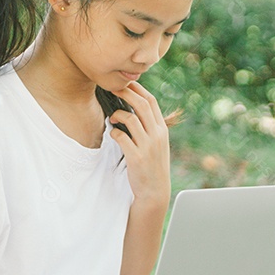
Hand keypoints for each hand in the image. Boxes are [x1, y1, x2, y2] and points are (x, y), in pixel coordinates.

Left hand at [109, 81, 170, 206]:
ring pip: (130, 119)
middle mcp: (157, 135)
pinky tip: (113, 134)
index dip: (138, 89)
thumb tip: (135, 109)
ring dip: (117, 114)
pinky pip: (122, 137)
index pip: (151, 101)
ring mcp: (148, 146)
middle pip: (141, 105)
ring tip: (112, 118)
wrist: (155, 191)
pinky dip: (114, 132)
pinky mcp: (137, 157)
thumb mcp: (158, 144)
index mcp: (162, 129)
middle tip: (113, 89)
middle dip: (126, 93)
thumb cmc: (153, 165)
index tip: (126, 83)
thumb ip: (150, 127)